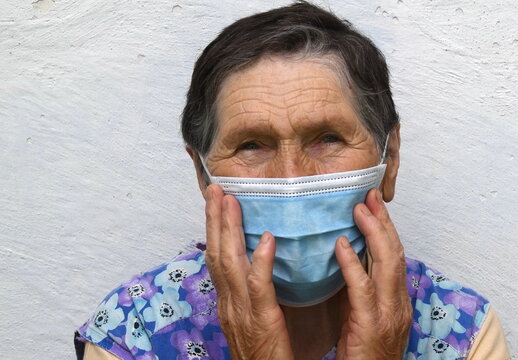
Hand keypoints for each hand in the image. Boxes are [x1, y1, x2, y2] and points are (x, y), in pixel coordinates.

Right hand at [204, 184, 293, 359]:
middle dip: (215, 219)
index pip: (216, 258)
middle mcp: (228, 303)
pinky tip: (268, 238)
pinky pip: (259, 287)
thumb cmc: (264, 355)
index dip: (215, 229)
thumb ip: (254, 294)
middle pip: (216, 253)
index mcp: (228, 302)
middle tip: (216, 189)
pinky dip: (261, 261)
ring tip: (231, 200)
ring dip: (229, 229)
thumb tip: (261, 264)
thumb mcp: (253, 320)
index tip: (217, 202)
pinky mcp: (261, 321)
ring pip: (230, 263)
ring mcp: (240, 312)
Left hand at [334, 188, 412, 359]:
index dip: (386, 228)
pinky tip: (341, 245)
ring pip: (387, 263)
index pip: (395, 256)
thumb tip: (346, 261)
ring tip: (359, 209)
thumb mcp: (364, 318)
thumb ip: (359, 291)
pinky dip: (353, 264)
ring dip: (374, 232)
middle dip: (383, 221)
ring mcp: (388, 314)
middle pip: (396, 252)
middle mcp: (398, 303)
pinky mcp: (371, 325)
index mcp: (397, 301)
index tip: (374, 204)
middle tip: (370, 195)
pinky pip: (363, 289)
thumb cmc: (364, 356)